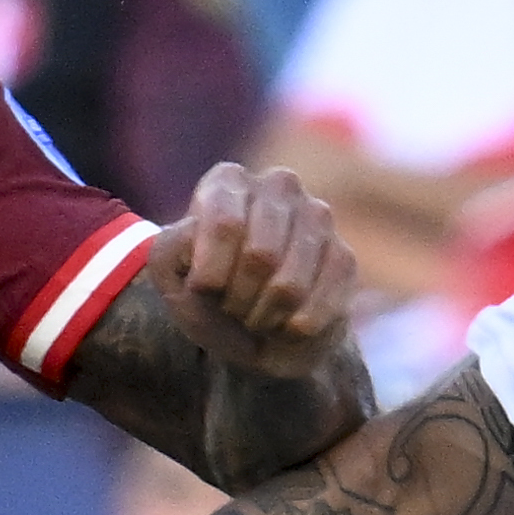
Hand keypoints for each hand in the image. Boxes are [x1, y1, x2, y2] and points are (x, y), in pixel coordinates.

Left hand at [151, 163, 357, 379]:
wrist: (252, 333)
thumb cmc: (206, 296)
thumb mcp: (171, 276)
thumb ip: (169, 250)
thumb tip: (200, 235)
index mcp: (229, 180)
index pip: (226, 223)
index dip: (211, 274)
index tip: (203, 290)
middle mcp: (279, 185)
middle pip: (261, 256)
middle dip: (238, 299)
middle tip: (230, 306)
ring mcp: (318, 217)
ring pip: (290, 286)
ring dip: (263, 317)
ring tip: (255, 315)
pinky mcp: (344, 255)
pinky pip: (320, 303)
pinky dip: (293, 329)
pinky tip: (285, 324)